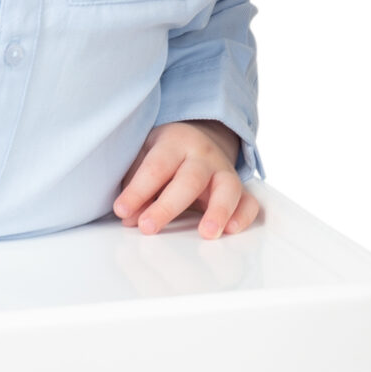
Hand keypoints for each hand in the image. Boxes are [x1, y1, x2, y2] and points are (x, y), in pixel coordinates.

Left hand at [113, 120, 259, 238]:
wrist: (197, 138)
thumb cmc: (164, 155)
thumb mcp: (144, 159)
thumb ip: (137, 188)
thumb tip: (129, 218)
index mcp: (175, 142)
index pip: (156, 167)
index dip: (138, 190)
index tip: (121, 211)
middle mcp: (203, 155)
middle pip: (190, 179)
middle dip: (167, 206)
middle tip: (147, 227)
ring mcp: (225, 171)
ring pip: (228, 188)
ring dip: (218, 210)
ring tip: (207, 233)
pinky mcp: (239, 189)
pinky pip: (249, 201)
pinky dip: (243, 216)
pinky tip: (231, 230)